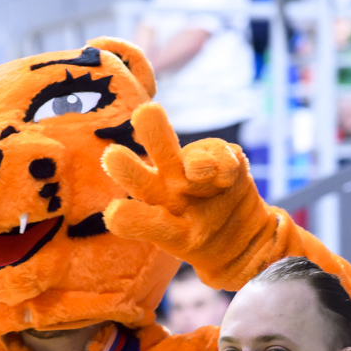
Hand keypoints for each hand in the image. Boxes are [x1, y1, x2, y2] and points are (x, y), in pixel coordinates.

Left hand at [101, 103, 261, 265]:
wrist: (238, 235)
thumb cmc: (194, 236)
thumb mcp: (171, 238)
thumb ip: (144, 224)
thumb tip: (112, 213)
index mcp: (151, 191)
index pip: (136, 178)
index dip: (126, 169)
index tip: (113, 157)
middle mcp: (171, 171)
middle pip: (162, 148)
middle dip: (154, 131)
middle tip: (144, 112)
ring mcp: (199, 164)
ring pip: (196, 156)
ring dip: (198, 161)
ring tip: (200, 174)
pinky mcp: (225, 158)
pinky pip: (225, 158)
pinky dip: (225, 168)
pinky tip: (225, 181)